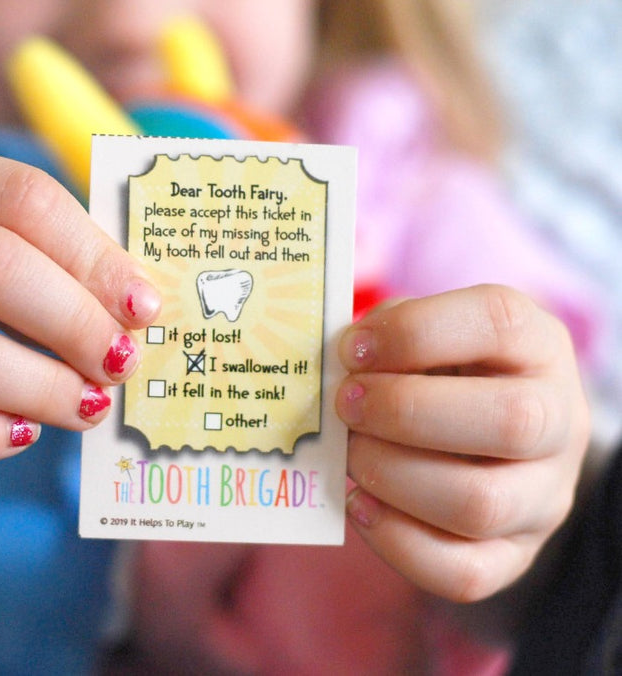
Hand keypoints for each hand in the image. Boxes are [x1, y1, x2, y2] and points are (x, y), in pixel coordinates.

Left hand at [336, 284, 589, 601]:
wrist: (486, 429)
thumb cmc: (441, 367)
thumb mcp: (425, 329)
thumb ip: (387, 334)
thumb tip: (336, 367)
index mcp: (536, 343)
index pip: (496, 322)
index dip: (414, 333)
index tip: (352, 349)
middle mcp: (558, 420)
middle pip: (507, 422)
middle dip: (404, 411)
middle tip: (347, 404)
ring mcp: (544, 496)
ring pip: (481, 504)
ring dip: (393, 476)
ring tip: (351, 454)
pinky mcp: (516, 555)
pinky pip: (465, 573)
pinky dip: (396, 540)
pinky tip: (359, 504)